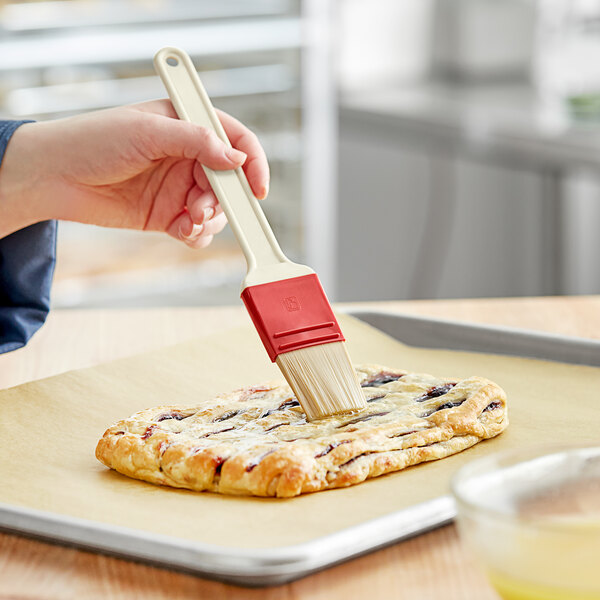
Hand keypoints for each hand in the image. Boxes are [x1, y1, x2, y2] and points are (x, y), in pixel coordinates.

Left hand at [0, 100, 268, 246]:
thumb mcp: (148, 132)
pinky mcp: (168, 214)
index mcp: (187, 126)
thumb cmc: (95, 141)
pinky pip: (198, 229)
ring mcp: (180, 187)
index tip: (258, 188)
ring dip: (210, 220)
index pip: (236, 140)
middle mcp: (188, 157)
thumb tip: (236, 157)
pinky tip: (181, 231)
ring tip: (188, 222)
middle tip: (202, 209)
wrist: (57, 177)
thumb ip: (196, 141)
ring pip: (218, 210)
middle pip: (231, 182)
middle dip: (224, 200)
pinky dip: (197, 234)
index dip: (253, 163)